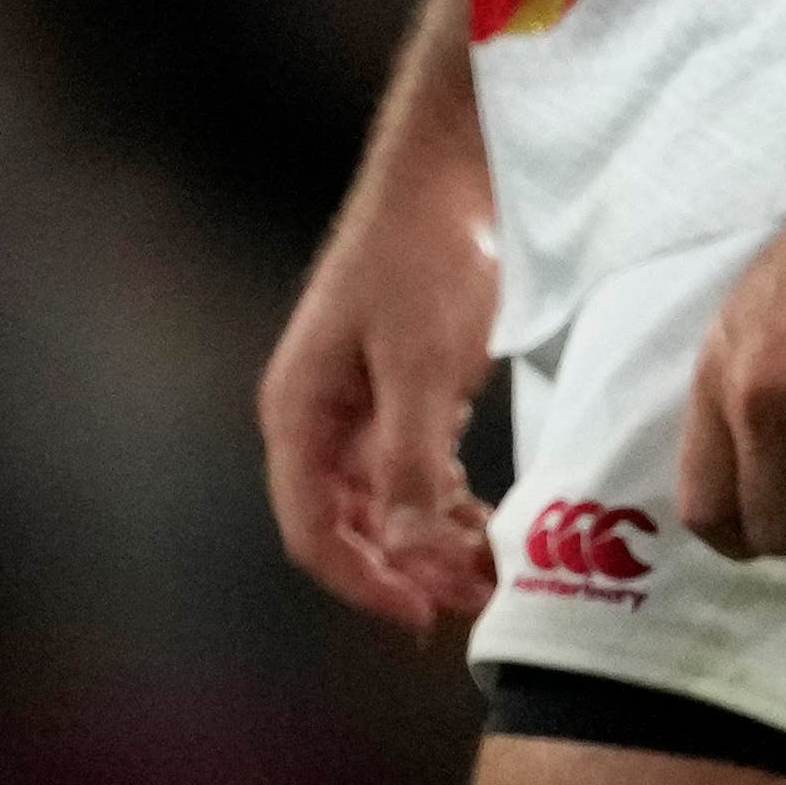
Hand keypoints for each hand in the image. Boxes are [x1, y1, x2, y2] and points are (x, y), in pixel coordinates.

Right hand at [255, 190, 500, 630]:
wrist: (453, 170)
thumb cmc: (425, 256)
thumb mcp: (421, 365)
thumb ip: (411, 463)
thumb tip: (408, 555)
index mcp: (298, 413)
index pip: (312, 531)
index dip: (364, 581)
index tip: (423, 614)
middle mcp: (319, 416)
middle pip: (347, 523)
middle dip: (404, 566)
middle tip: (471, 594)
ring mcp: (359, 401)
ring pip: (384, 499)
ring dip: (429, 538)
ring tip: (486, 564)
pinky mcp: (402, 385)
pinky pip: (414, 465)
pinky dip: (445, 497)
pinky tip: (485, 515)